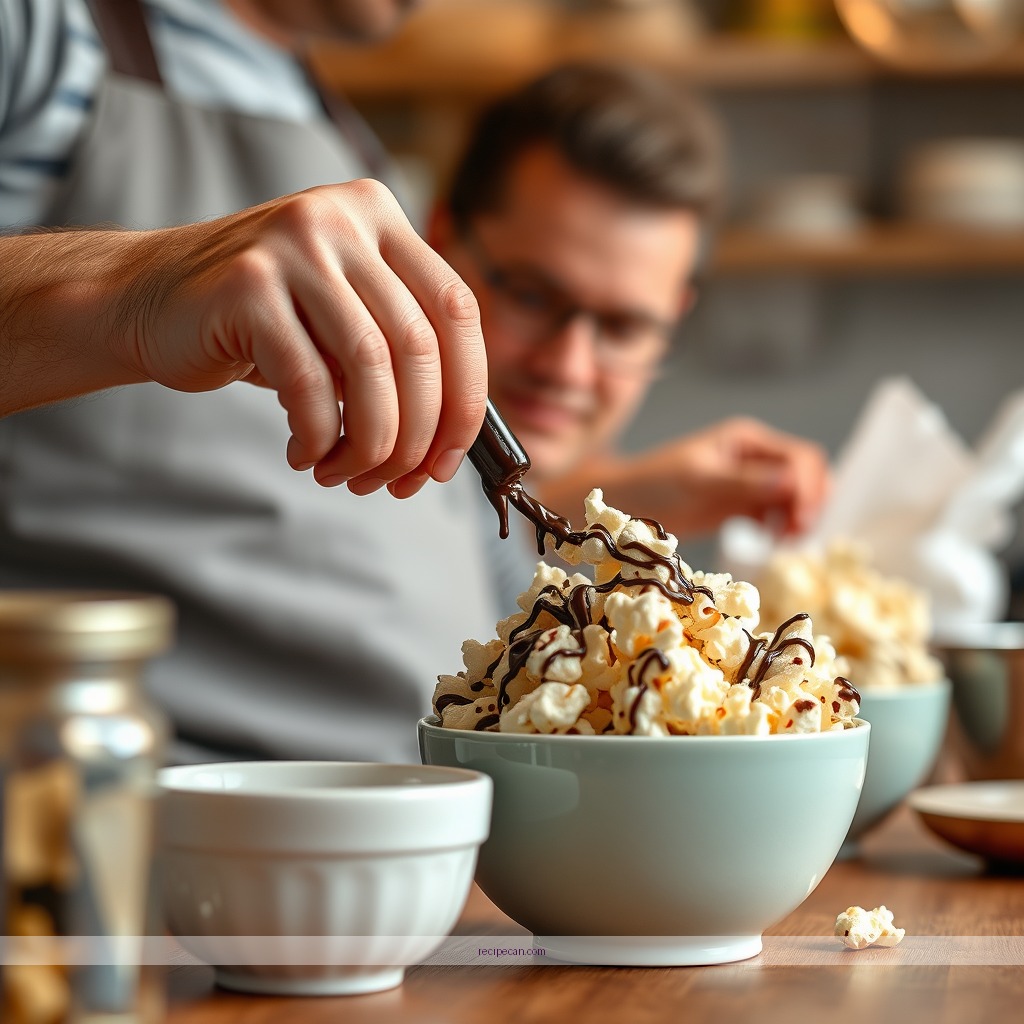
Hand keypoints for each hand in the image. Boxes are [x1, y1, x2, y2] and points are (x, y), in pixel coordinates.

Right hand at [0, 181, 487, 497]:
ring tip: (348, 475)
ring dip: (370, 443)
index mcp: (384, 219)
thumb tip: (454, 442)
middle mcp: (346, 219)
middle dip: (417, 435)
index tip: (447, 462)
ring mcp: (295, 245)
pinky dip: (317, 436)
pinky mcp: (246, 284)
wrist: (151, 299)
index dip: (466, 398)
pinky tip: (305, 456)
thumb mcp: (346, 322)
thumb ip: (401, 355)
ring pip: (371, 365)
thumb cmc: (265, 325)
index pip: (459, 312)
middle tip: (397, 481)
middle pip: (419, 346)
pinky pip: (308, 383)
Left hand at [539, 417, 829, 538]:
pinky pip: (777, 512)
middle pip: (806, 475)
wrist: (627, 503)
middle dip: (809, 502)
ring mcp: (750, 480)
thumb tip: (792, 481)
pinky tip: (768, 539)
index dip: (807, 488)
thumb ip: (744, 481)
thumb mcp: (699, 481)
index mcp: (747, 440)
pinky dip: (781, 526)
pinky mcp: (742, 504)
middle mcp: (754, 456)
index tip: (798, 518)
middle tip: (795, 532)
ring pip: (796, 495)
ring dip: (798, 517)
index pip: (799, 458)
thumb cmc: (655, 483)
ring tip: (782, 540)